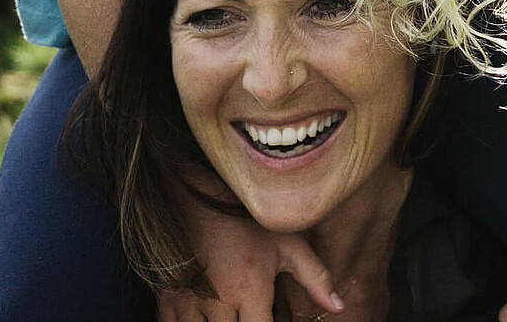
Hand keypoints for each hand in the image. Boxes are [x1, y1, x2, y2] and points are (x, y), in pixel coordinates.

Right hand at [159, 189, 343, 321]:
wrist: (200, 197)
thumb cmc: (248, 222)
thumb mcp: (290, 245)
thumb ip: (315, 278)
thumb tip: (338, 307)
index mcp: (250, 293)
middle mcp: (218, 303)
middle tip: (252, 314)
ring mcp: (189, 302)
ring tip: (232, 314)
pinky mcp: (168, 297)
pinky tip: (204, 319)